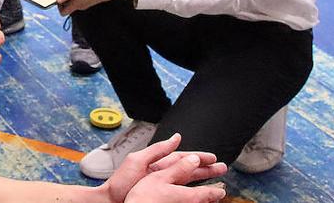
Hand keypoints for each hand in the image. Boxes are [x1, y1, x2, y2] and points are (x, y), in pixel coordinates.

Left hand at [101, 134, 226, 202]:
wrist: (111, 202)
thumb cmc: (121, 183)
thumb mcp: (138, 160)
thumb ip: (157, 149)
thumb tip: (176, 138)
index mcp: (157, 163)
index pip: (183, 158)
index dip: (198, 157)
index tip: (213, 158)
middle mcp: (162, 175)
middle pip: (189, 170)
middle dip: (206, 169)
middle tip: (223, 168)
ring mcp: (162, 187)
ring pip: (188, 182)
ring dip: (203, 181)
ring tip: (218, 181)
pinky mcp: (163, 197)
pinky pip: (182, 195)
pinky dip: (193, 194)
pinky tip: (203, 196)